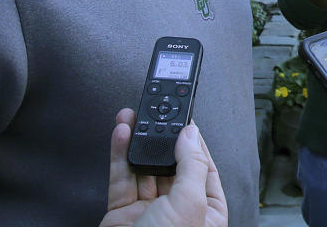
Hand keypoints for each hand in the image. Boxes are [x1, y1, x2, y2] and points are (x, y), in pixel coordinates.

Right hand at [101, 109, 226, 226]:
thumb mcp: (190, 204)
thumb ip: (191, 165)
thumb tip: (191, 134)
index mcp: (206, 213)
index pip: (204, 168)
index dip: (195, 143)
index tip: (187, 119)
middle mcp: (179, 212)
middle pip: (172, 165)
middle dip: (163, 138)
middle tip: (157, 112)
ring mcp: (149, 213)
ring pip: (144, 168)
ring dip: (138, 141)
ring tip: (133, 114)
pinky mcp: (122, 214)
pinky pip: (122, 179)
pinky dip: (120, 155)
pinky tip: (121, 134)